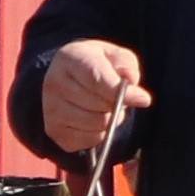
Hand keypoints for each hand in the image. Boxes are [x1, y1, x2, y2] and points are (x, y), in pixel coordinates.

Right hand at [39, 38, 144, 158]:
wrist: (68, 76)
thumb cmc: (96, 63)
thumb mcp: (115, 55)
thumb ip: (126, 66)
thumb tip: (131, 84)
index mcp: (69, 58)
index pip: (96, 80)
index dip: (121, 92)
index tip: (144, 99)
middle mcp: (54, 84)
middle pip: (99, 105)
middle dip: (117, 104)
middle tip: (117, 97)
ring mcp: (50, 110)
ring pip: (97, 125)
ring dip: (111, 119)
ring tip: (105, 107)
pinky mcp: (54, 131)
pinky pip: (90, 140)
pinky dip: (100, 133)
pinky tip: (95, 119)